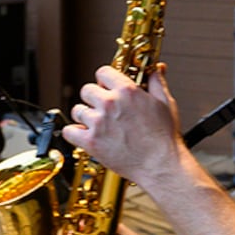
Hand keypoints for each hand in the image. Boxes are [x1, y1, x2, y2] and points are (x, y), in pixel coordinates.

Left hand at [60, 63, 182, 187]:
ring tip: (97, 124)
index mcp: (127, 91)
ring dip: (85, 116)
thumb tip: (156, 69)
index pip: (102, 72)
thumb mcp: (166, 103)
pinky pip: (69, 131)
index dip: (105, 80)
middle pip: (86, 90)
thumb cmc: (164, 138)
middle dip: (93, 98)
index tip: (107, 87)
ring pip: (77, 110)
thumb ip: (157, 82)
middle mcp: (110, 104)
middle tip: (103, 108)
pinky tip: (85, 135)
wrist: (160, 165)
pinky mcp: (91, 142)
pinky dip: (74, 133)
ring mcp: (98, 123)